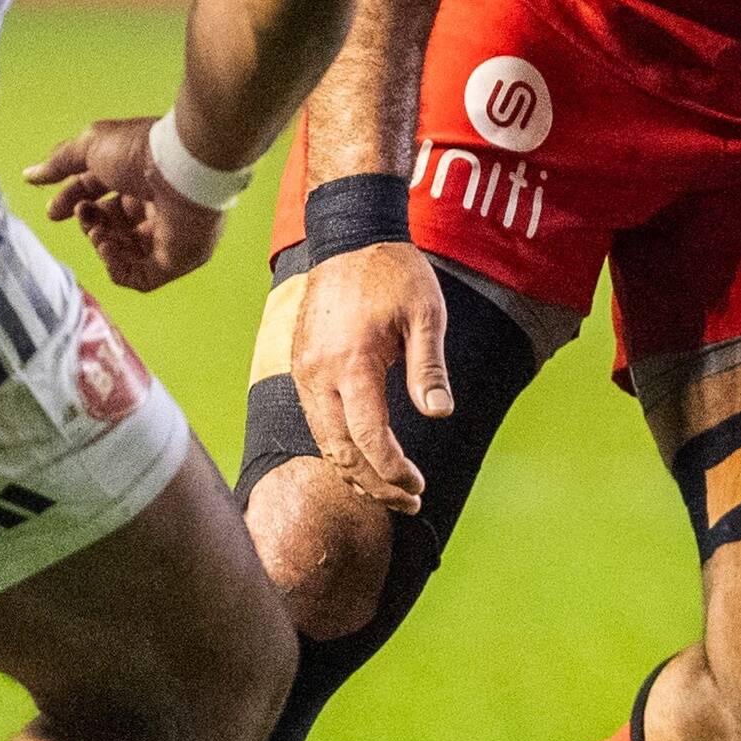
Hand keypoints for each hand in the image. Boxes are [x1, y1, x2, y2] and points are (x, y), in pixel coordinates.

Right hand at [31, 116, 222, 292]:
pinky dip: (116, 266)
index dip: (75, 203)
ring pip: (125, 254)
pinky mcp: (178, 259)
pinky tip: (108, 246)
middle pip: (113, 227)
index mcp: (141, 180)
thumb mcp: (91, 148)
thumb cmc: (141, 152)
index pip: (103, 198)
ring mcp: (170, 236)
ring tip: (99, 230)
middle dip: (90, 224)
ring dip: (101, 244)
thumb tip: (30, 175)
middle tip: (84, 215)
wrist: (182, 168)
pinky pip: (140, 277)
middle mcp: (158, 208)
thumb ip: (60, 163)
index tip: (54, 211)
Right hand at [285, 243, 453, 512]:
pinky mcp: (300, 366)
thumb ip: (429, 367)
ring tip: (389, 491)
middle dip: (373, 482)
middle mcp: (317, 374)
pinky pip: (316, 420)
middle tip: (408, 502)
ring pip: (322, 440)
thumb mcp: (427, 315)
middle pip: (339, 449)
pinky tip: (362, 459)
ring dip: (353, 470)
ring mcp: (303, 371)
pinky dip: (338, 447)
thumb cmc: (396, 274)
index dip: (392, 469)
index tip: (417, 487)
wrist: (350, 238)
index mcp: (351, 363)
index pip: (368, 437)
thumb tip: (440, 415)